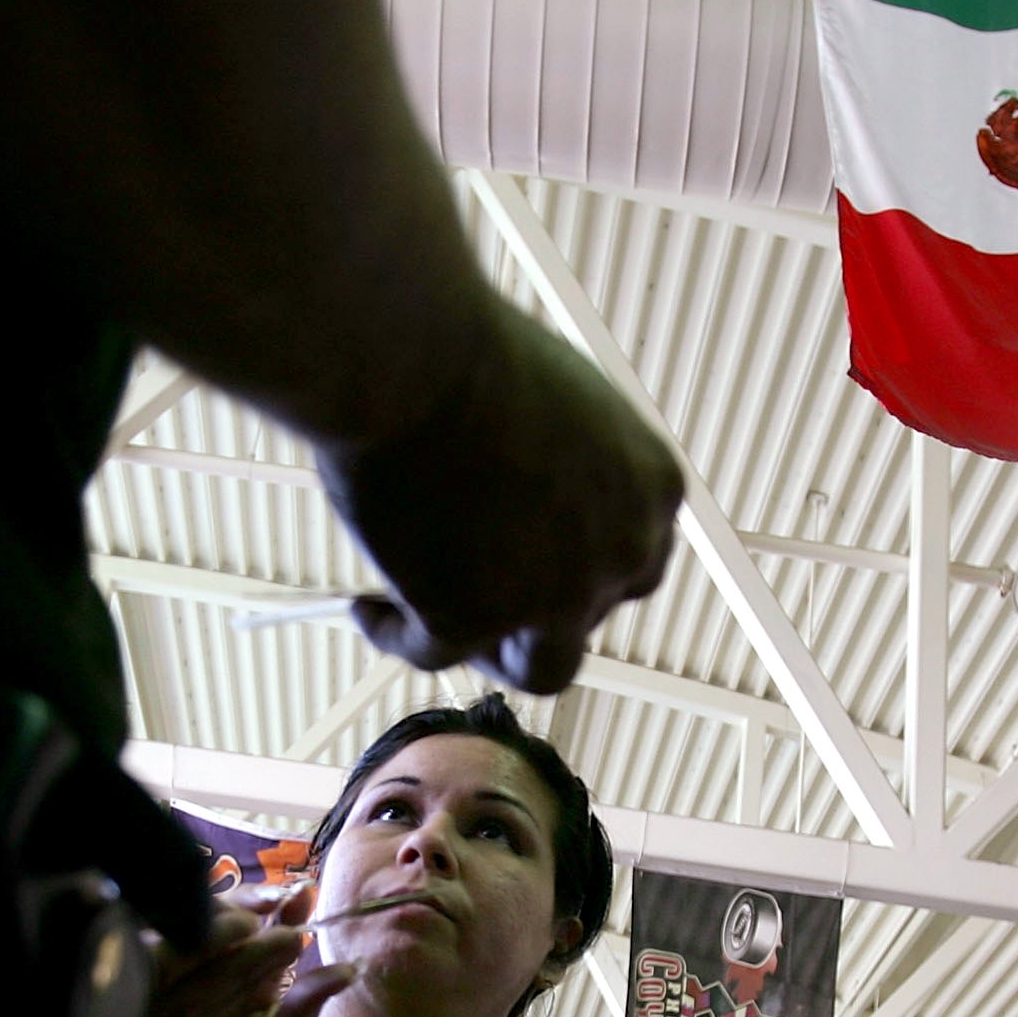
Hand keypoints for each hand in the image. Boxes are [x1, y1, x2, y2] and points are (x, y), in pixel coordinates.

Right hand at [129, 882, 319, 1016]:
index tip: (302, 893)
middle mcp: (201, 985)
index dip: (271, 906)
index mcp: (233, 985)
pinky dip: (182, 958)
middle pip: (211, 925)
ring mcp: (171, 1001)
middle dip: (246, 907)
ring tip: (259, 928)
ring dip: (223, 931)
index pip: (247, 931)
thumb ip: (305, 1004)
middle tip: (280, 903)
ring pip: (188, 943)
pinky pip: (157, 978)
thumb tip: (350, 965)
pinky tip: (209, 950)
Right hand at [318, 299, 680, 695]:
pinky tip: (366, 610)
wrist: (409, 353)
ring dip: (492, 652)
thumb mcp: (557, 399)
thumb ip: (566, 462)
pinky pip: (430, 652)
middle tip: (480, 589)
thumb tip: (527, 499)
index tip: (534, 560)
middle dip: (535, 611)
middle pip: (585, 616)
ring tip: (437, 620)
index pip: (634, 562)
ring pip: (536, 667)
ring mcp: (550, 595)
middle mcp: (617, 552)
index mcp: (651, 489)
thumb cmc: (469, 349)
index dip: (581, 570)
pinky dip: (395, 634)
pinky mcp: (470, 619)